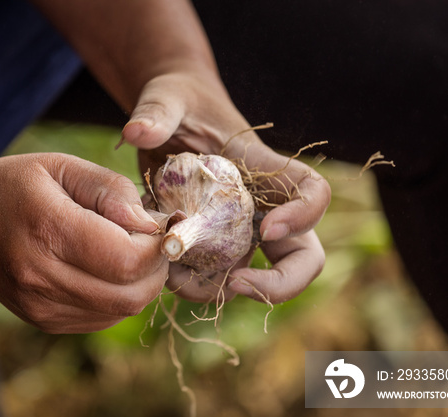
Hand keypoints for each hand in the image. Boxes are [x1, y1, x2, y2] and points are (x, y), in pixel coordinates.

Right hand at [0, 153, 167, 332]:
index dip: (158, 245)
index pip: (128, 259)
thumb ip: (110, 190)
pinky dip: (119, 295)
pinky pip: (104, 317)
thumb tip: (152, 224)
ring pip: (122, 310)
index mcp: (48, 229)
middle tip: (150, 239)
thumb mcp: (60, 167)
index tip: (161, 224)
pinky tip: (106, 268)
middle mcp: (43, 276)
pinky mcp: (44, 320)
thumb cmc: (11, 186)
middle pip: (132, 294)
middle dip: (156, 267)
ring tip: (128, 250)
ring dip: (141, 283)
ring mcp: (42, 306)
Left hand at [122, 72, 329, 304]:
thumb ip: (156, 111)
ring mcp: (237, 232)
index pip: (312, 193)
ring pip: (253, 278)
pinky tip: (160, 266)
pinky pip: (211, 279)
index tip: (267, 228)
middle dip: (280, 284)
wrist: (164, 120)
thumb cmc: (177, 102)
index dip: (304, 216)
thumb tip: (135, 131)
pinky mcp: (209, 245)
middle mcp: (261, 207)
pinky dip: (189, 283)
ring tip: (175, 274)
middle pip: (302, 257)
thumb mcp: (167, 98)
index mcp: (263, 170)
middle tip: (238, 283)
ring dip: (218, 289)